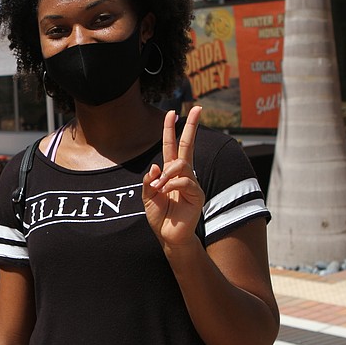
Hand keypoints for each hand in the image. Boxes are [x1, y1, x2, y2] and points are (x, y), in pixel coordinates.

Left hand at [141, 106, 204, 249]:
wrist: (169, 236)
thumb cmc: (159, 216)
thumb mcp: (147, 196)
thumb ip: (148, 181)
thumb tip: (156, 166)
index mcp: (170, 172)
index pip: (172, 146)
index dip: (171, 129)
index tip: (173, 112)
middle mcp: (183, 174)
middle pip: (188, 145)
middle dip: (192, 126)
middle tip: (198, 108)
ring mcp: (191, 183)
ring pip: (181, 164)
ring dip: (166, 175)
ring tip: (159, 189)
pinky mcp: (197, 194)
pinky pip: (184, 181)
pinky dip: (171, 185)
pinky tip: (166, 193)